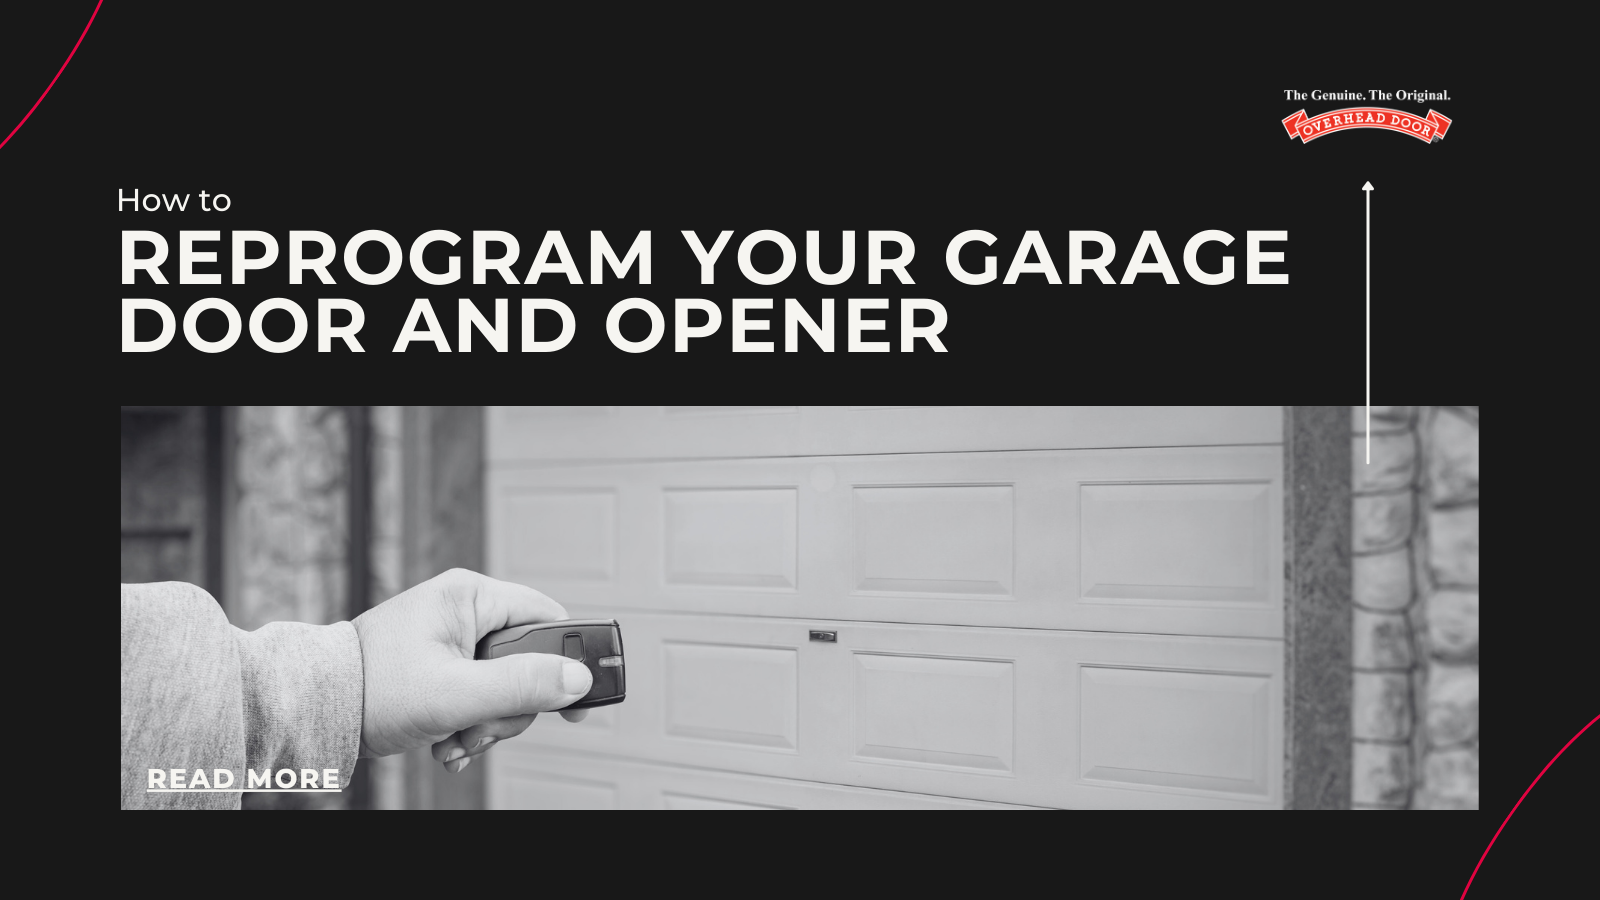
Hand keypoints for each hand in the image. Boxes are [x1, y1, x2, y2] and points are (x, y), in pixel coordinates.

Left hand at [352, 568, 592, 772]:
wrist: (315, 712)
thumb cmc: (371, 689)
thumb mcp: (456, 692)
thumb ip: (522, 685)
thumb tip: (578, 679)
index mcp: (469, 597)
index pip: (545, 618)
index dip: (566, 660)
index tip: (577, 700)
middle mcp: (463, 612)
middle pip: (527, 662)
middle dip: (510, 706)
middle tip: (481, 725)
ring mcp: (452, 641)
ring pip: (504, 686)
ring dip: (487, 723)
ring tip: (456, 737)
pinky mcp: (441, 667)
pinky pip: (479, 696)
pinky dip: (469, 725)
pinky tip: (447, 740)